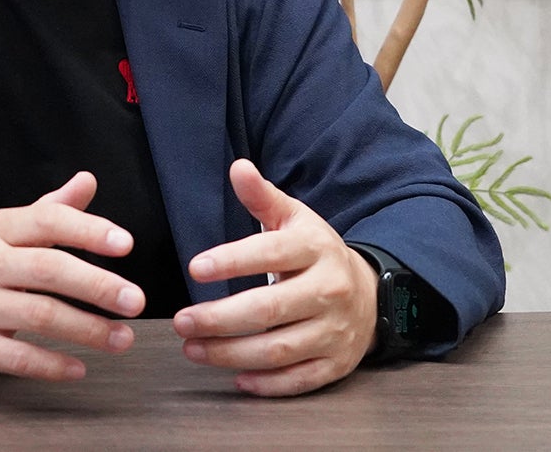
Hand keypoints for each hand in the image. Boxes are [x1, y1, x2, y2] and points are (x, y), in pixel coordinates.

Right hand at [0, 170, 144, 381]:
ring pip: (39, 316)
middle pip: (48, 269)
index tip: (126, 244)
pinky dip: (52, 365)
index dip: (88, 230)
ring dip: (87, 329)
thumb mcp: (5, 232)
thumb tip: (88, 180)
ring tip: (123, 338)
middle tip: (135, 300)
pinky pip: (18, 357)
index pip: (47, 221)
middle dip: (96, 285)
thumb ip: (50, 210)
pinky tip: (81, 367)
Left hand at [172, 158, 378, 396]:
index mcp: (315, 249)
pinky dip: (266, 384)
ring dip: (230, 354)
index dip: (232, 261)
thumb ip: (262, 198)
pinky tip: (234, 378)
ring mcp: (334, 331)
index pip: (271, 254)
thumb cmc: (316, 254)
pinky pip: (298, 380)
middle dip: (220, 319)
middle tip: (180, 321)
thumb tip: (238, 167)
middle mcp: (328, 291)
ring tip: (192, 348)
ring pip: (278, 350)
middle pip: (269, 310)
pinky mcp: (336, 365)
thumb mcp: (295, 219)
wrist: (369, 294)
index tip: (194, 269)